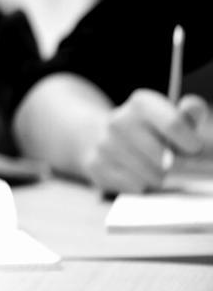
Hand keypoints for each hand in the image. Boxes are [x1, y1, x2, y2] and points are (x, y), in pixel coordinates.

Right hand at [81, 90, 210, 193]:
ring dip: (158, 176)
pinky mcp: (96, 166)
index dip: (190, 143)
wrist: (98, 137)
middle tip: (171, 159)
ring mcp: (104, 145)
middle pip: (166, 158)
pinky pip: (135, 187)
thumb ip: (188, 114)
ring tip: (151, 165)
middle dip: (175, 164)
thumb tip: (194, 107)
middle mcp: (118, 121)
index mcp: (141, 103)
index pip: (174, 124)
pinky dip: (141, 185)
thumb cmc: (146, 130)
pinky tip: (134, 173)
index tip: (191, 147)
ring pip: (152, 176)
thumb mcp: (170, 117)